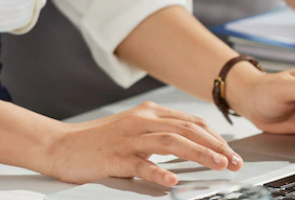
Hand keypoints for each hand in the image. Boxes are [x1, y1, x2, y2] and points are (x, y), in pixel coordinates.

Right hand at [45, 101, 240, 186]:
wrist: (60, 145)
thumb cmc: (99, 141)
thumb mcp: (135, 129)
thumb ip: (162, 131)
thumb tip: (193, 141)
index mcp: (150, 114)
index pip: (192, 122)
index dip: (215, 137)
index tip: (231, 152)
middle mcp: (143, 121)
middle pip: (188, 130)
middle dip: (216, 146)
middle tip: (234, 161)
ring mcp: (129, 138)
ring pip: (172, 141)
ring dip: (199, 153)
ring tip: (217, 164)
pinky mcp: (115, 157)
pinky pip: (141, 164)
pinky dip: (159, 171)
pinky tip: (172, 179)